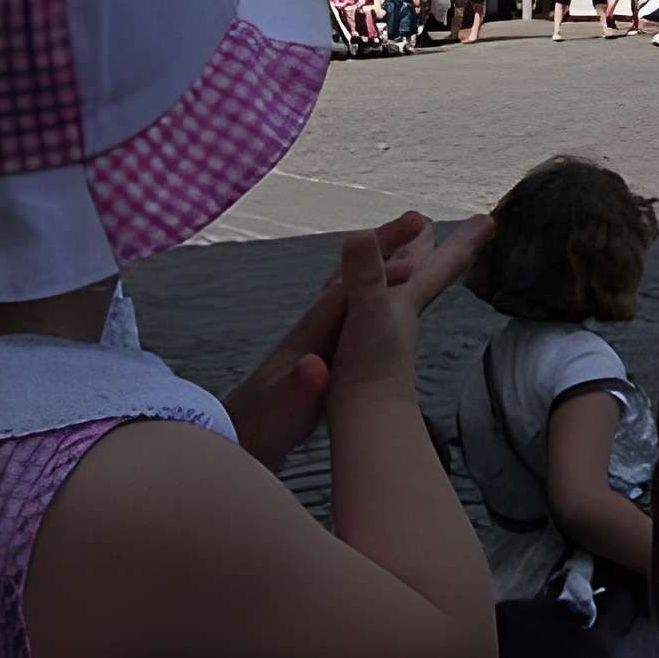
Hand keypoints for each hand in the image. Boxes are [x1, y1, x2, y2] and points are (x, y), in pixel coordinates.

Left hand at [222, 211, 488, 462]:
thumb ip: (299, 386)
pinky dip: (379, 288)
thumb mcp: (284, 408)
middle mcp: (317, 326)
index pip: (349, 291)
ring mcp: (321, 336)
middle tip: (421, 221)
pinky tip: (388, 293)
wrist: (238, 436)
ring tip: (414, 246)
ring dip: (384, 262)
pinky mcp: (326, 350)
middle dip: (385, 245)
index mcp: (312, 333)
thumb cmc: (263, 423)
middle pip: (354, 275)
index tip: (414, 261)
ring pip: (357, 288)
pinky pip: (359, 306)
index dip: (379, 272)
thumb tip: (313, 365)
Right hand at [332, 211, 490, 401]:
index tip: (489, 220)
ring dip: (404, 263)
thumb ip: (365, 276)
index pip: (441, 264)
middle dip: (428, 245)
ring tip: (409, 250)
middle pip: (423, 269)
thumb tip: (360, 234)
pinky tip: (372, 296)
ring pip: (399, 285)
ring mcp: (382, 328)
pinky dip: (375, 289)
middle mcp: (400, 310)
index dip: (464, 241)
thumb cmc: (369, 367)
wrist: (362, 417)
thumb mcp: (365, 312)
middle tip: (440, 226)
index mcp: (407, 299)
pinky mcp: (362, 344)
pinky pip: (373, 304)